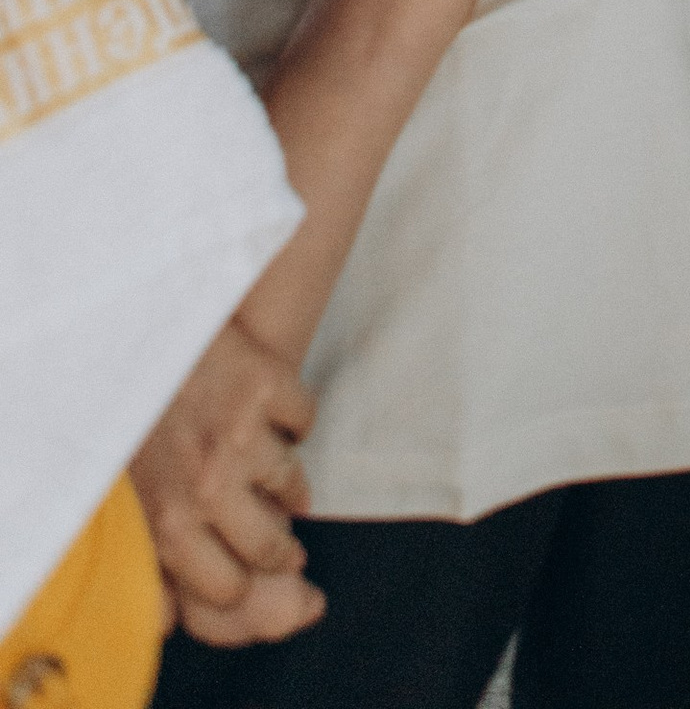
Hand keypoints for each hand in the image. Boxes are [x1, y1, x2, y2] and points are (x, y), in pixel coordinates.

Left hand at [129, 317, 321, 645]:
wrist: (131, 331)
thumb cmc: (126, 420)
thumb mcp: (124, 499)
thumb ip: (151, 555)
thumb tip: (172, 619)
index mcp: (169, 522)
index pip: (227, 589)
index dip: (239, 580)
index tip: (245, 567)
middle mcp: (207, 485)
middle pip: (270, 548)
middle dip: (278, 548)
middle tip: (278, 531)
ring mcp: (241, 433)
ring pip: (293, 484)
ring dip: (284, 479)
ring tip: (267, 464)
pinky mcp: (267, 383)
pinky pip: (304, 418)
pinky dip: (293, 415)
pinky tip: (267, 410)